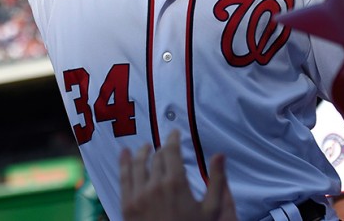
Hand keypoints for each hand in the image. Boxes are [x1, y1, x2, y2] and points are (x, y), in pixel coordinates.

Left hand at [119, 131, 236, 220]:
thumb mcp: (212, 210)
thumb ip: (217, 181)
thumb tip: (220, 155)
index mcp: (176, 183)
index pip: (171, 151)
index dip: (172, 139)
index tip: (174, 133)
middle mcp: (154, 185)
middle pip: (155, 158)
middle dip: (161, 149)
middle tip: (164, 147)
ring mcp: (137, 195)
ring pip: (137, 164)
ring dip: (142, 152)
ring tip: (145, 148)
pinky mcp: (126, 206)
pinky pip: (123, 178)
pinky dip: (123, 163)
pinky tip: (124, 154)